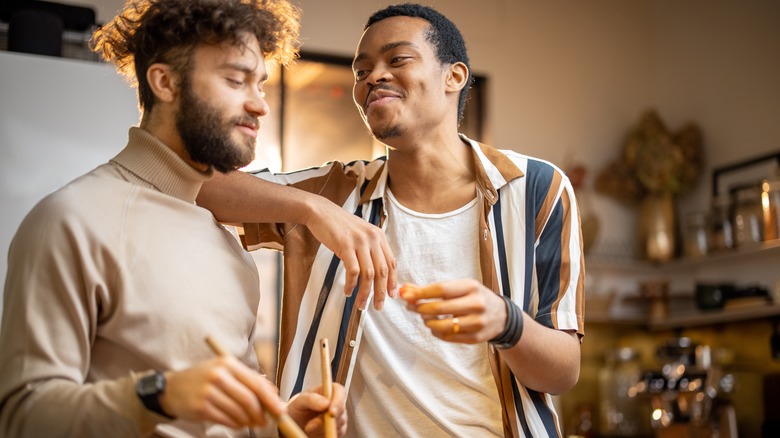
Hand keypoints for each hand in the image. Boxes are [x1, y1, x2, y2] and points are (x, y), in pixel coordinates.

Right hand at [159, 357, 282, 428]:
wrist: (171, 388)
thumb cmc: (203, 379)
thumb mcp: (224, 370)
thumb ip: (248, 379)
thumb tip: (273, 393)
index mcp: (227, 363)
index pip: (255, 382)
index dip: (270, 399)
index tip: (279, 409)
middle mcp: (218, 375)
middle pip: (248, 399)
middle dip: (261, 413)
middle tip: (266, 421)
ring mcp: (208, 391)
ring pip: (238, 411)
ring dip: (249, 421)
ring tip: (251, 423)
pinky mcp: (201, 407)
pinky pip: (226, 419)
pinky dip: (236, 424)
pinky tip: (238, 424)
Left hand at [286, 383, 347, 436]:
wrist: (295, 424)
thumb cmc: (297, 409)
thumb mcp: (299, 402)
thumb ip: (311, 399)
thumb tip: (326, 403)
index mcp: (328, 390)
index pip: (340, 392)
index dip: (338, 401)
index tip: (331, 412)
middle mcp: (336, 402)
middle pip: (340, 410)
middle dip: (326, 420)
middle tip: (310, 426)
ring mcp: (339, 416)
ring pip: (338, 424)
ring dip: (322, 428)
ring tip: (309, 427)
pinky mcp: (339, 429)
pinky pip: (336, 433)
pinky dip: (324, 434)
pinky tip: (315, 432)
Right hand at [304, 196, 396, 310]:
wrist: (321, 212)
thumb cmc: (339, 225)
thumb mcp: (361, 233)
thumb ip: (370, 247)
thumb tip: (376, 271)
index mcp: (378, 236)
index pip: (391, 262)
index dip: (393, 281)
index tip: (391, 295)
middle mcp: (372, 239)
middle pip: (382, 271)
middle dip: (381, 292)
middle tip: (378, 306)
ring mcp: (359, 242)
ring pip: (368, 274)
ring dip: (365, 292)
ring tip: (361, 304)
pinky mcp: (345, 246)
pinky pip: (353, 271)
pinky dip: (351, 285)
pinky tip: (348, 291)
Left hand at [400, 279, 506, 342]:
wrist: (501, 316)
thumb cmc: (474, 298)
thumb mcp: (459, 288)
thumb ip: (432, 289)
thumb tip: (405, 288)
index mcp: (472, 287)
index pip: (441, 289)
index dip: (421, 293)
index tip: (406, 295)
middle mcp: (476, 304)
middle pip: (440, 308)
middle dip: (421, 308)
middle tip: (410, 307)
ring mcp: (477, 322)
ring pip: (443, 325)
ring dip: (428, 321)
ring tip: (425, 317)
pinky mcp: (475, 338)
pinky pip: (448, 337)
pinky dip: (436, 332)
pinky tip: (434, 327)